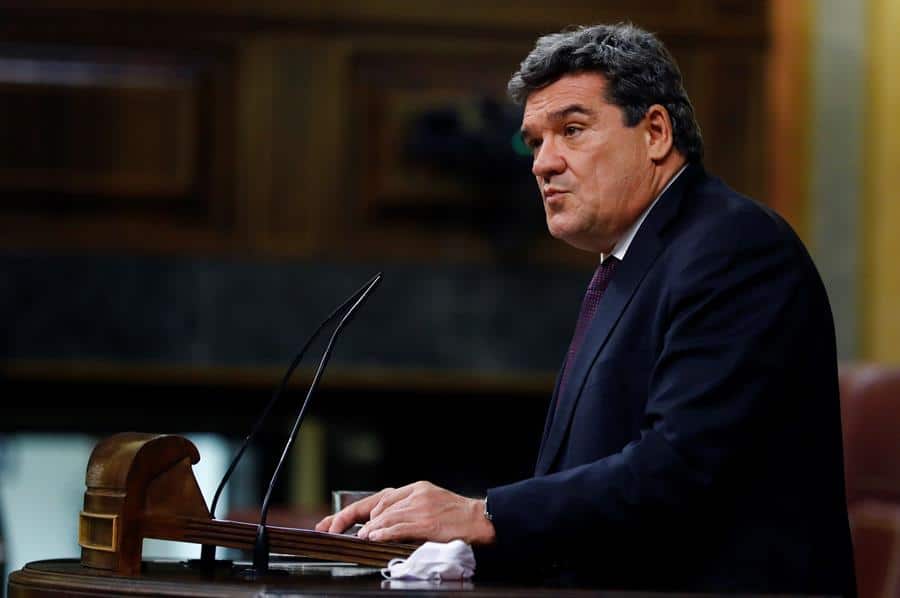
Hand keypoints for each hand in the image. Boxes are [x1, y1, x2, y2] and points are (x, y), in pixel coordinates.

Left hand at [314, 481, 495, 544]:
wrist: (480, 519)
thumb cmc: (455, 515)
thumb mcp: (428, 504)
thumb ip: (404, 511)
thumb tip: (376, 524)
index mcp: (414, 489)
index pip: (377, 498)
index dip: (352, 510)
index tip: (333, 522)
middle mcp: (415, 494)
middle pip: (376, 506)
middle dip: (350, 518)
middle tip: (333, 528)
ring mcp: (421, 506)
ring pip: (385, 516)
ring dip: (367, 529)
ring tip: (357, 537)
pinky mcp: (426, 521)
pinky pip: (399, 526)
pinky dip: (382, 532)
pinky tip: (372, 537)